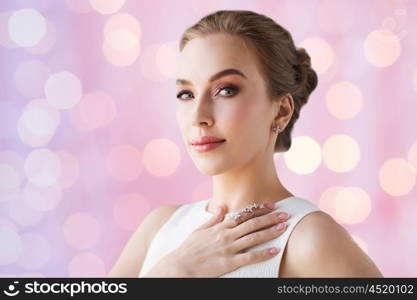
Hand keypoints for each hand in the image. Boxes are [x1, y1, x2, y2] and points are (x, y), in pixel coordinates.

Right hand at [168, 202, 290, 276]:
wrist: (180, 266)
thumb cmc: (189, 249)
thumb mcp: (199, 230)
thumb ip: (213, 219)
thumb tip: (220, 207)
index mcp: (220, 227)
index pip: (244, 214)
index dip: (259, 209)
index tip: (272, 205)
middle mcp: (226, 235)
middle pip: (252, 224)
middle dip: (270, 218)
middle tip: (285, 214)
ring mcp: (228, 248)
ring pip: (254, 238)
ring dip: (270, 232)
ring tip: (284, 228)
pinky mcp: (229, 263)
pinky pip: (249, 258)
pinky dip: (263, 253)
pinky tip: (275, 250)